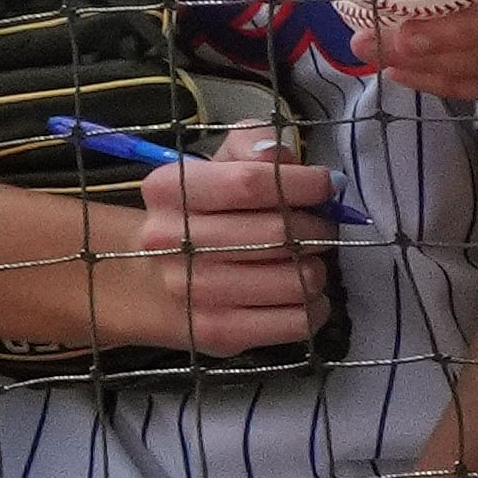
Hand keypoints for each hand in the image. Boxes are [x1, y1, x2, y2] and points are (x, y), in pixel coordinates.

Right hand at [80, 126, 346, 359]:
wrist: (151, 280)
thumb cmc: (199, 213)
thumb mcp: (215, 164)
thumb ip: (250, 145)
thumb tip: (278, 154)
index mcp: (169, 190)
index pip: (251, 183)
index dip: (304, 183)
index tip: (326, 187)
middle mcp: (172, 241)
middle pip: (280, 234)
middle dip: (317, 229)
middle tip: (318, 229)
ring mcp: (195, 291)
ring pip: (297, 279)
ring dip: (317, 268)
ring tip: (303, 261)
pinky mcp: (219, 333)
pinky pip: (298, 320)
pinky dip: (316, 305)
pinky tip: (301, 294)